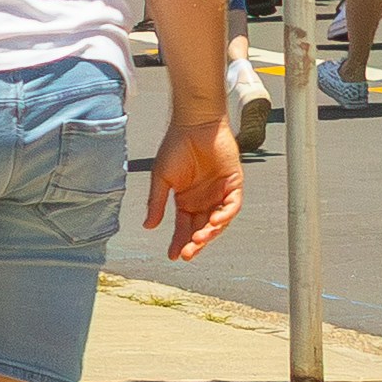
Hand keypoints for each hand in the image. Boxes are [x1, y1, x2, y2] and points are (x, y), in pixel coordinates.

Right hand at [148, 114, 244, 258]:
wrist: (195, 125)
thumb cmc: (175, 147)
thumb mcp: (161, 179)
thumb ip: (156, 203)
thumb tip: (148, 226)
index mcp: (186, 200)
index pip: (184, 227)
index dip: (179, 242)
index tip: (173, 256)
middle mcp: (204, 200)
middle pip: (202, 229)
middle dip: (195, 243)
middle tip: (187, 254)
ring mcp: (220, 193)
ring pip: (219, 221)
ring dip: (210, 232)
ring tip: (199, 239)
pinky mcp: (234, 184)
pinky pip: (232, 205)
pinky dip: (225, 215)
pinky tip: (214, 221)